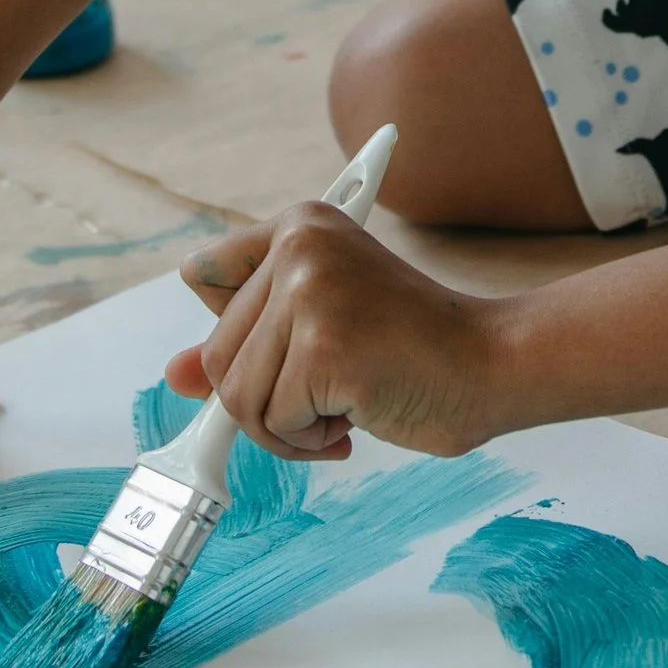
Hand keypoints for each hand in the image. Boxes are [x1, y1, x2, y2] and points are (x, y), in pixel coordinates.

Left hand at [170, 203, 513, 458]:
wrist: (493, 365)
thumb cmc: (414, 350)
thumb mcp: (319, 329)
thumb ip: (248, 342)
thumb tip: (174, 375)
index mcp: (299, 226)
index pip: (203, 276)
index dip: (229, 333)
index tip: (275, 354)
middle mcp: (300, 247)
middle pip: (216, 355)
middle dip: (264, 398)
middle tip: (325, 395)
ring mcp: (311, 294)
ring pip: (238, 397)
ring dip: (287, 427)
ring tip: (345, 405)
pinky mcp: (325, 348)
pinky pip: (276, 423)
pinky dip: (312, 441)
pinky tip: (359, 416)